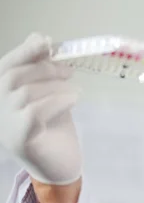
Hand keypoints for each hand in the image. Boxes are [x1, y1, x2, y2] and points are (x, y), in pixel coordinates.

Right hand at [0, 33, 81, 184]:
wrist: (61, 166)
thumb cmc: (54, 128)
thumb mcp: (48, 93)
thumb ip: (41, 70)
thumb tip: (38, 36)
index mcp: (0, 96)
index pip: (5, 67)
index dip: (25, 51)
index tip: (47, 42)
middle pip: (12, 76)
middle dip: (44, 68)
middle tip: (69, 71)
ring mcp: (4, 126)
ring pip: (25, 92)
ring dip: (56, 86)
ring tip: (75, 91)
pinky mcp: (18, 140)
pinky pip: (34, 112)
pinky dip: (58, 101)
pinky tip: (74, 100)